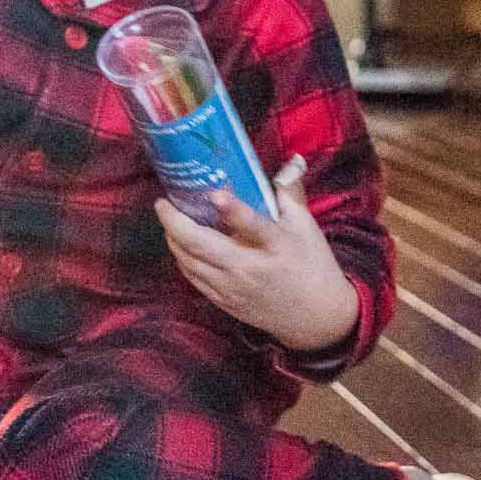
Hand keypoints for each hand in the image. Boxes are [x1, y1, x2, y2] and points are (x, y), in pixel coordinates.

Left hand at [154, 155, 358, 351]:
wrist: (317, 319)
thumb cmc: (312, 266)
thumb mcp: (306, 227)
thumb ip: (291, 193)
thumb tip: (292, 160)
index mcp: (274, 246)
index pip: (252, 226)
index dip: (232, 209)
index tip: (215, 194)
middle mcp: (247, 270)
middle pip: (200, 247)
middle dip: (174, 223)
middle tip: (163, 203)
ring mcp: (232, 289)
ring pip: (189, 263)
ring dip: (173, 240)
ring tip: (169, 220)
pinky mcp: (225, 302)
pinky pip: (193, 279)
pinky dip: (182, 259)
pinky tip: (180, 246)